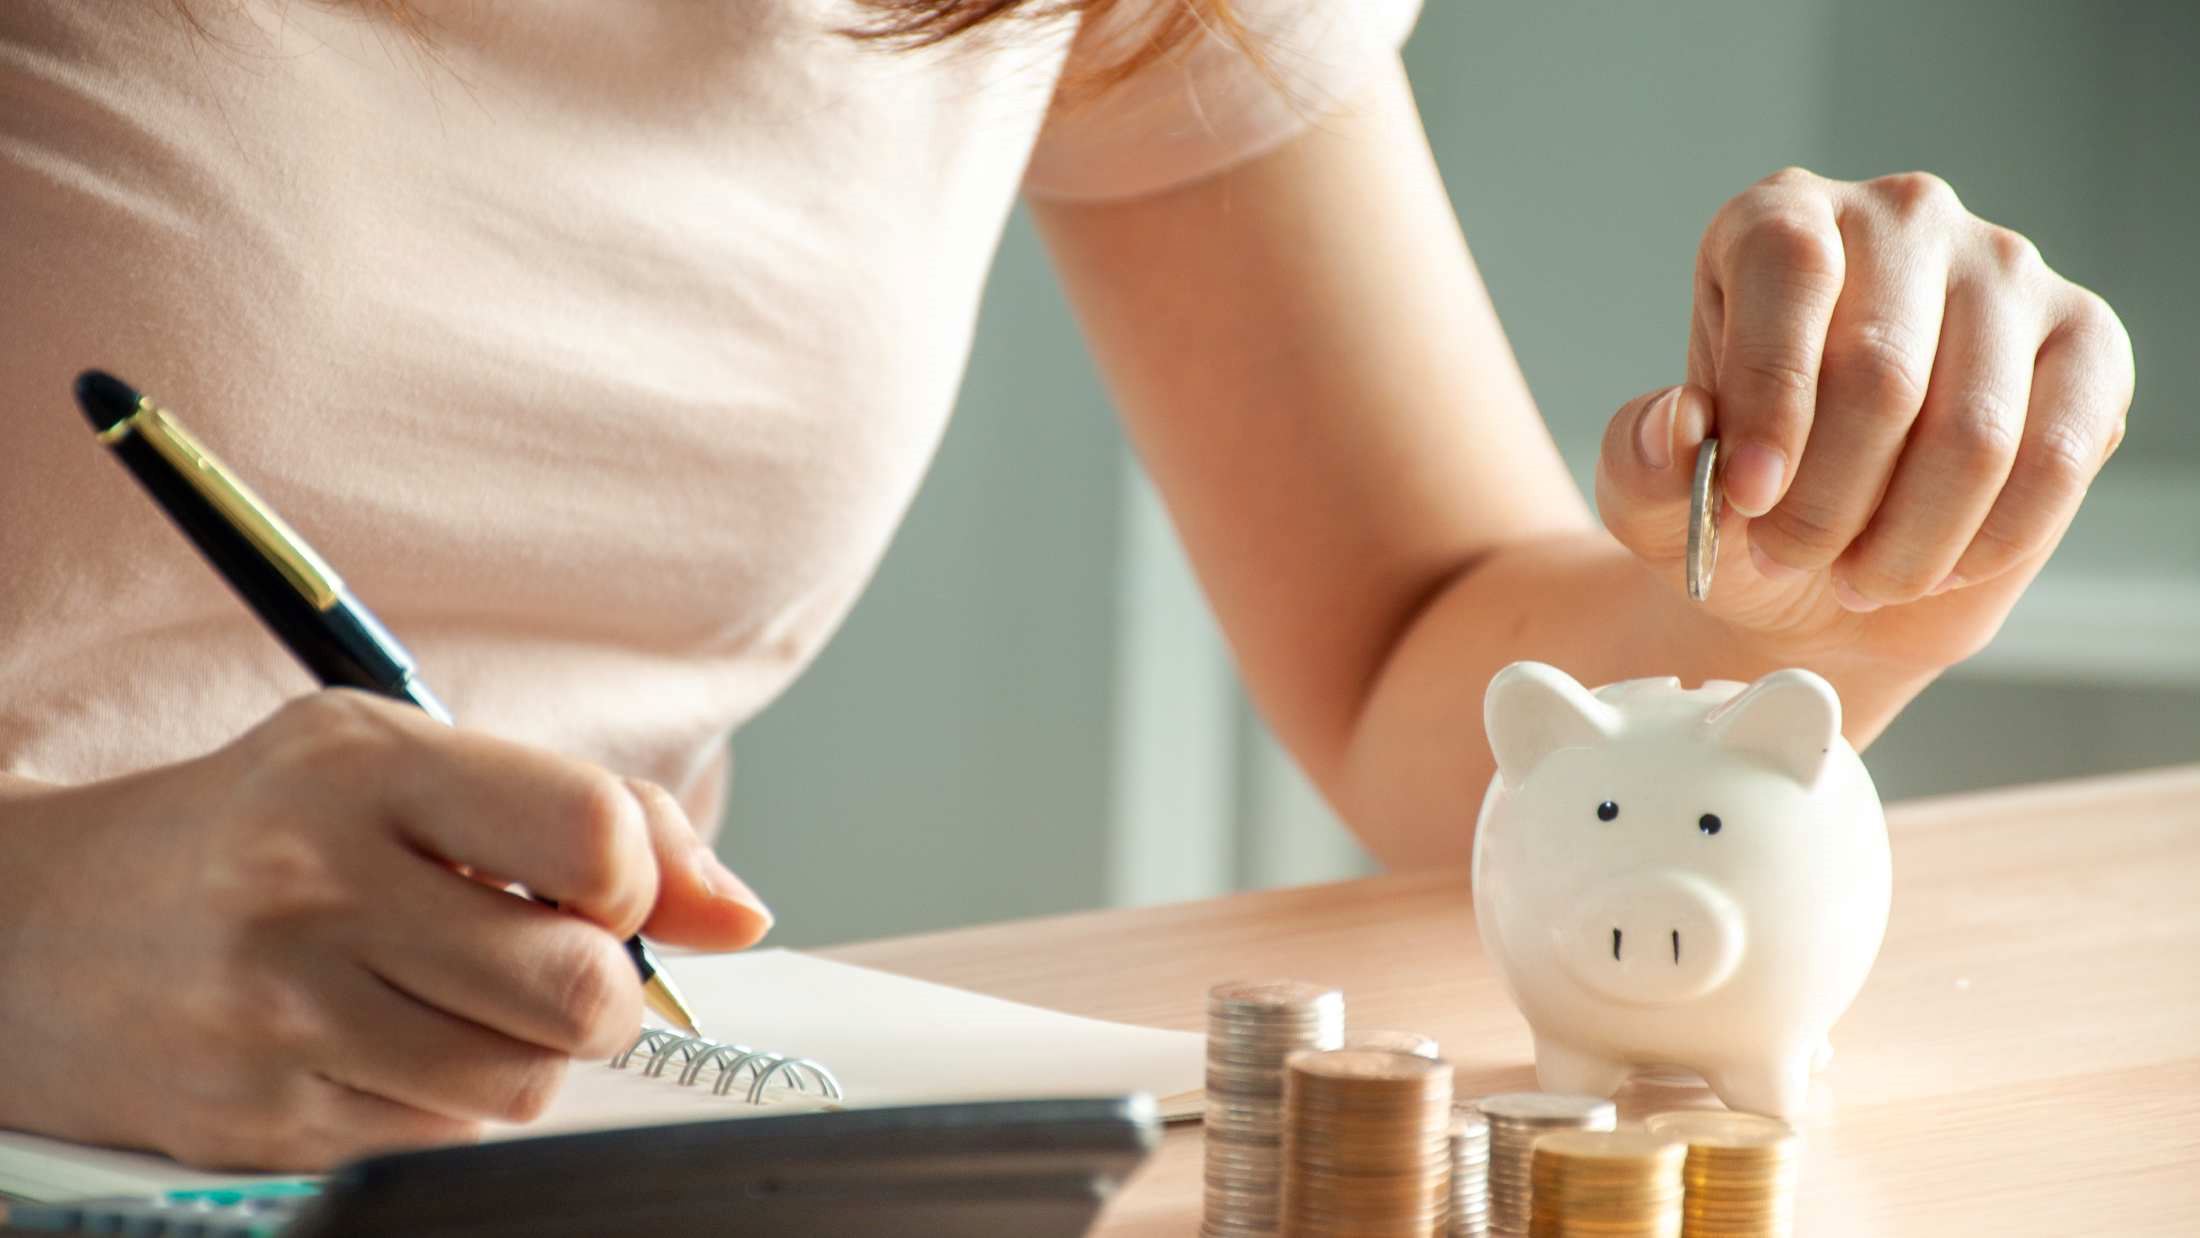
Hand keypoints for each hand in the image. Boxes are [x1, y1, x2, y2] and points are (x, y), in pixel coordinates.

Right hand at [0, 691, 769, 1169]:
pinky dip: (454, 1102)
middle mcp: (314, 887)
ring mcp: (279, 1015)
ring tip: (464, 999)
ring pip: (526, 1083)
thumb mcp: (409, 763)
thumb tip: (741, 918)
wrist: (39, 927)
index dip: (639, 877)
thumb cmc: (264, 827)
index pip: (594, 835)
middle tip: (559, 965)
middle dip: (605, 990)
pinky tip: (392, 1045)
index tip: (604, 884)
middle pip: (581, 988)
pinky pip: (446, 1140)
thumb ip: (600, 816)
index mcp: (363, 768)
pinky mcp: (261, 1122)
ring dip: (532, 1054)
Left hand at [1596, 167, 2133, 672]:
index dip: (1768, 398)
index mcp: (1781, 219)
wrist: (1828, 565)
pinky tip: (1934, 568)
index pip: (1787, 272)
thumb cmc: (1738, 503)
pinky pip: (2056, 458)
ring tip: (1856, 579)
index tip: (1745, 498)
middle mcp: (1902, 218)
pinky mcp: (2088, 343)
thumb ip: (1642, 461)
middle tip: (1786, 558)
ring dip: (1906, 540)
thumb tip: (1678, 423)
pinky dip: (1988, 541)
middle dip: (1826, 499)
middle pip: (1879, 368)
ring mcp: (2006, 271)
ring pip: (1973, 431)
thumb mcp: (1653, 495)